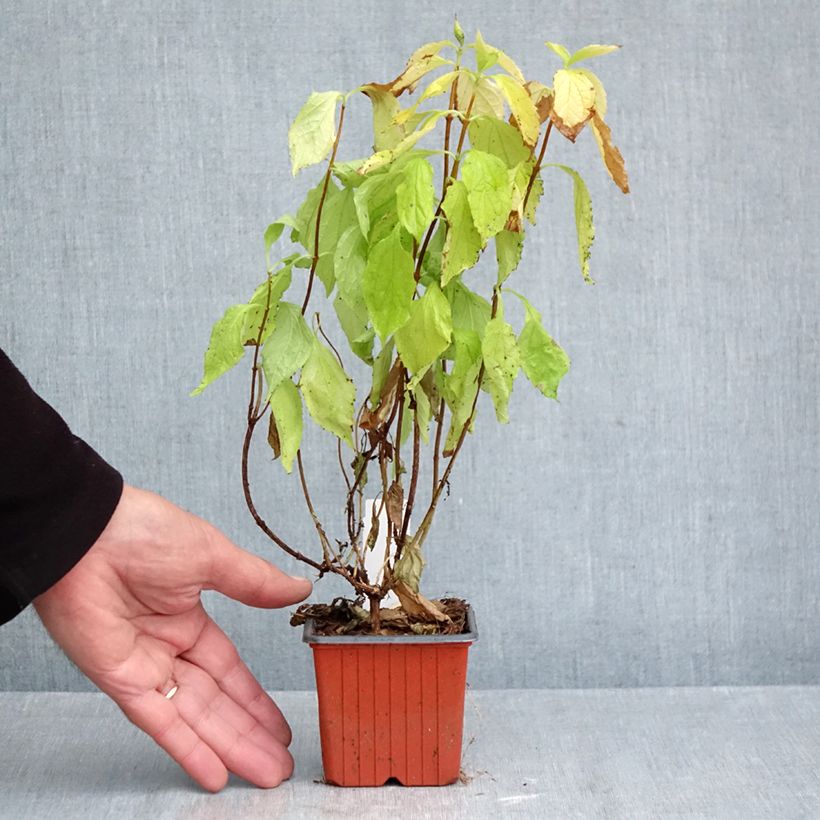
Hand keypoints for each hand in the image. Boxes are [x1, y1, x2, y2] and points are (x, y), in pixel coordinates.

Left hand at [33, 484, 311, 791]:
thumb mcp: (213, 556)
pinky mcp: (120, 679)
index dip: (254, 699)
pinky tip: (214, 771)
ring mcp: (143, 667)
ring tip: (264, 773)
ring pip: (195, 717)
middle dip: (249, 733)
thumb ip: (255, 581)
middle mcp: (166, 648)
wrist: (87, 533)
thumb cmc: (143, 531)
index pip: (228, 670)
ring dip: (229, 747)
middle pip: (216, 702)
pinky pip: (158, 720)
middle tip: (280, 764)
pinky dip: (186, 747)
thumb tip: (298, 589)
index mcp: (187, 618)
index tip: (278, 724)